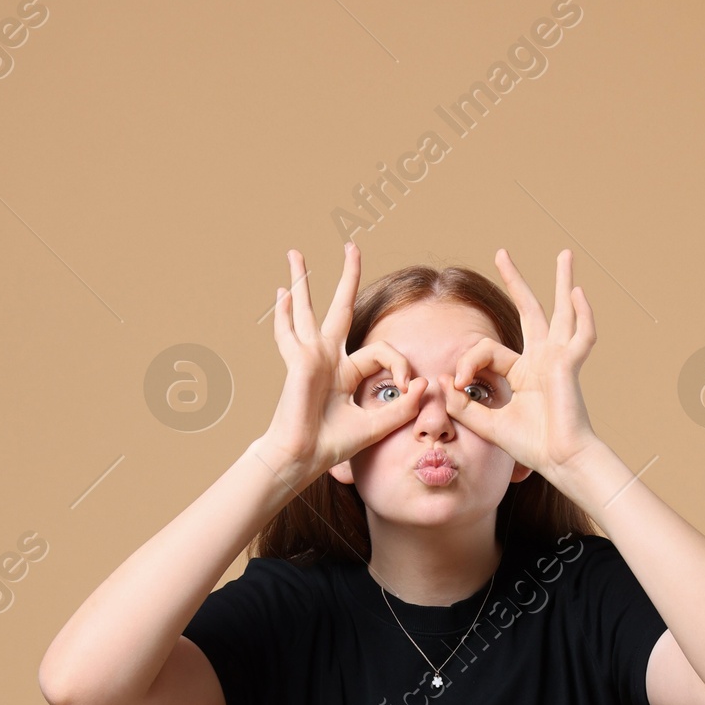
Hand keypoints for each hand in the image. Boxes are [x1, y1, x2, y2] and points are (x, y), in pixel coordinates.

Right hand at [249, 244, 426, 489]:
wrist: (304, 457)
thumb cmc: (332, 444)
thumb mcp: (376, 425)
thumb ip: (401, 408)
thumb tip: (422, 384)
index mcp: (345, 372)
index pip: (381, 352)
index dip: (399, 364)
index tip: (406, 386)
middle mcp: (327, 358)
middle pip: (340, 308)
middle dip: (348, 276)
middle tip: (352, 247)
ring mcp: (310, 356)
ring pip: (306, 309)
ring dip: (301, 280)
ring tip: (295, 253)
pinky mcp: (299, 360)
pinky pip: (288, 333)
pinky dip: (283, 314)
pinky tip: (282, 293)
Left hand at [440, 249, 600, 485]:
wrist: (560, 461)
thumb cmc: (532, 446)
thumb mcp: (489, 424)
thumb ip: (465, 406)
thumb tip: (444, 382)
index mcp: (523, 372)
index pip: (487, 350)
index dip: (468, 362)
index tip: (459, 383)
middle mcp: (541, 359)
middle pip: (529, 311)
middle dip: (515, 281)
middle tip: (501, 253)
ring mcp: (558, 359)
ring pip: (560, 312)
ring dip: (561, 281)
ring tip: (565, 254)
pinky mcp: (569, 365)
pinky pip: (582, 335)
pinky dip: (583, 314)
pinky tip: (578, 293)